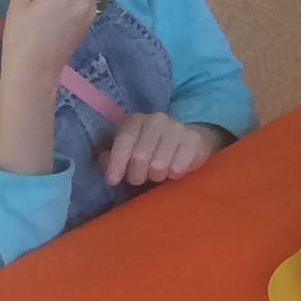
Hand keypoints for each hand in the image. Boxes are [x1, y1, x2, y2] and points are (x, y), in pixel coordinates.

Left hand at [101, 112, 223, 187]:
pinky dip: (174, 174)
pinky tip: (173, 172)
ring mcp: (177, 128)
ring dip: (156, 176)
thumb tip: (106, 164)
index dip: (117, 162)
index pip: (125, 139)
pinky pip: (179, 166)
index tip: (113, 180)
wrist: (185, 138)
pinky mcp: (194, 139)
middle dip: (137, 175)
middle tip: (140, 179)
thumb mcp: (127, 150)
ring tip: (158, 174)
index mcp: (136, 121)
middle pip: (140, 156)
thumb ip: (112, 158)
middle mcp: (156, 120)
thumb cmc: (149, 149)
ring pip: (159, 164)